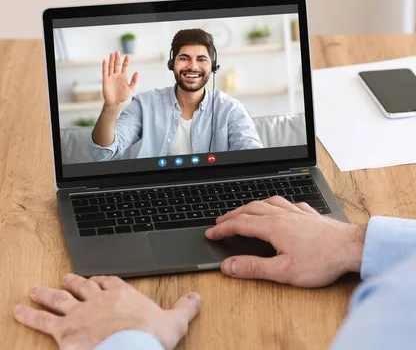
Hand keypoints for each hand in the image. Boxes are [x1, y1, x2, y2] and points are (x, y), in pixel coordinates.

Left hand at [13, 273, 200, 349]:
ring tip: (37, 290)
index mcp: (124, 295)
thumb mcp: (175, 321)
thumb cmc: (151, 337)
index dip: (104, 280)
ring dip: (48, 293)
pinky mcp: (64, 330)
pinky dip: (29, 315)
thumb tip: (196, 297)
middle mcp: (99, 299)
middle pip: (84, 286)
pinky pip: (43, 320)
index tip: (99, 279)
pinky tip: (18, 311)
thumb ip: (185, 307)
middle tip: (67, 278)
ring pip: (61, 298)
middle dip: (75, 282)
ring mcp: (79, 313)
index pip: (111, 282)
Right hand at [102, 51, 138, 106]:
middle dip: (117, 58)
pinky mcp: (105, 80)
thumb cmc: (123, 96)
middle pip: (117, 65)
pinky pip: (105, 72)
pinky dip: (105, 66)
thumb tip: (137, 72)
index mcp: (123, 76)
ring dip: (111, 60)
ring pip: (111, 67)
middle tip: (117, 52)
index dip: (126, 61)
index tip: (128, 56)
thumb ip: (134, 81)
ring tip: (112, 54)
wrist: (115, 103)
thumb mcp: (131, 88)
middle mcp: (117, 75)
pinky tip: (105, 60)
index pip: (124, 67)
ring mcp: (111, 77)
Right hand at [205, 196, 365, 287]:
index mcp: (274, 227)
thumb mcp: (283, 271)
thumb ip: (254, 268)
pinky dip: (277, 204)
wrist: (351, 248)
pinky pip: (289, 204)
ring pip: (269, 202)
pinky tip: (282, 208)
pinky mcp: (311, 215)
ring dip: (253, 206)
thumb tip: (229, 266)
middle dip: (233, 214)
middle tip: (221, 221)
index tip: (211, 233)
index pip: (241, 224)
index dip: (223, 228)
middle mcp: (284, 215)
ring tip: (245, 210)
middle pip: (252, 209)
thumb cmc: (322, 261)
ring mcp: (298, 213)